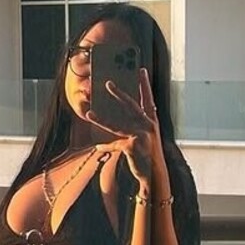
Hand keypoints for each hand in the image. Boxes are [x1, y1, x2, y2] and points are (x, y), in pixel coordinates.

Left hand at [87, 67, 164, 187]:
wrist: (154, 175)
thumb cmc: (148, 154)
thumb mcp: (146, 137)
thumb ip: (136, 125)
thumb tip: (121, 112)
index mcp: (152, 121)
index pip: (148, 99)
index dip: (144, 84)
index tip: (141, 70)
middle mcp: (148, 126)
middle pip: (131, 106)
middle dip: (119, 94)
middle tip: (108, 83)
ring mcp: (141, 135)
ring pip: (116, 125)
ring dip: (101, 120)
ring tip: (89, 114)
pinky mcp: (132, 146)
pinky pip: (114, 144)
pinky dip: (106, 146)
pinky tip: (97, 147)